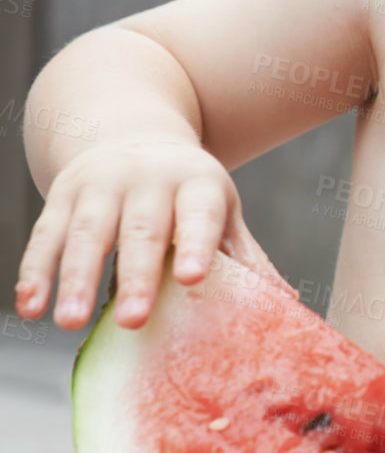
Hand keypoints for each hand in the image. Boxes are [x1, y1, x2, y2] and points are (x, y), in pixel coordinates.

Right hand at [14, 139, 277, 331]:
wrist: (130, 131)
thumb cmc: (187, 192)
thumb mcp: (220, 209)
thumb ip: (244, 255)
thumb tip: (286, 306)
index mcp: (196, 184)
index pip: (197, 215)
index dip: (195, 243)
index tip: (193, 277)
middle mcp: (146, 179)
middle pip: (140, 231)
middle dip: (134, 276)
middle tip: (132, 321)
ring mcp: (99, 185)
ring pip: (85, 233)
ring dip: (74, 278)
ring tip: (68, 322)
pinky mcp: (62, 195)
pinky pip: (45, 235)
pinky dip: (35, 271)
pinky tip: (30, 307)